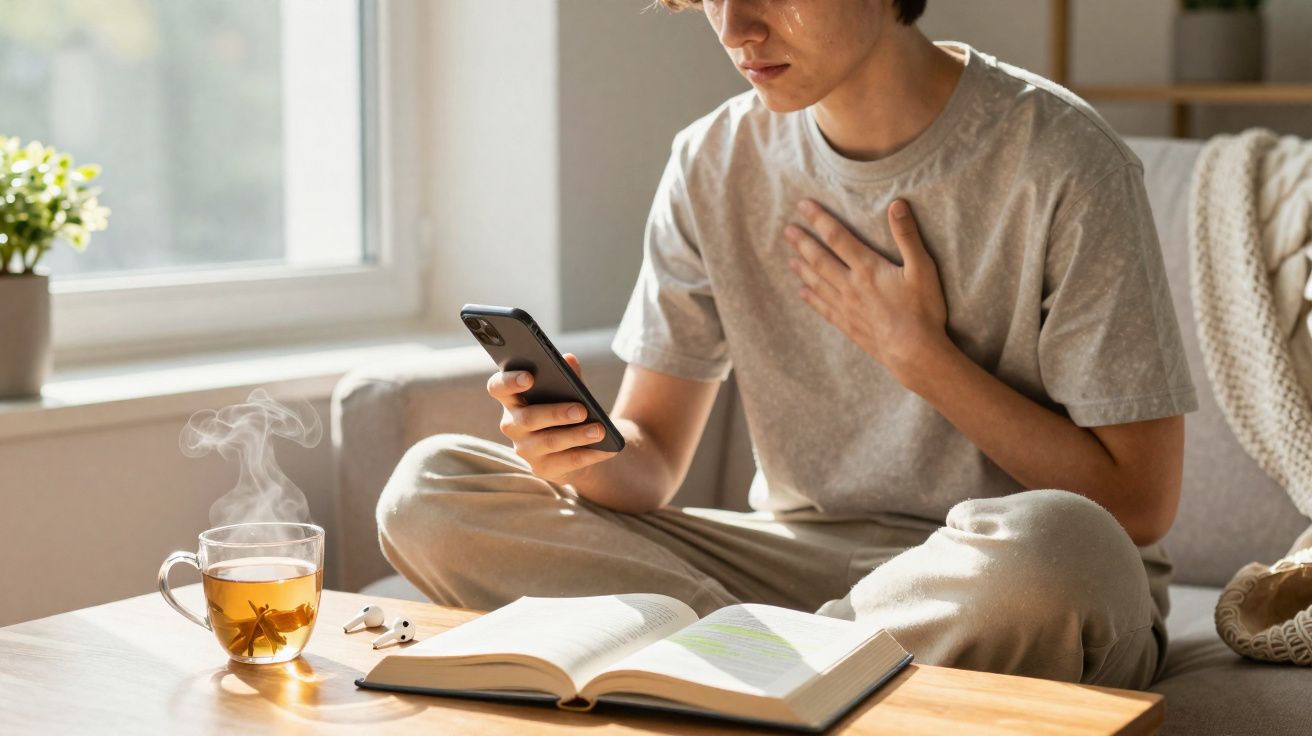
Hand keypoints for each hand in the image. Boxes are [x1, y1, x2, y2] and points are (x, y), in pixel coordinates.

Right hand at [487, 353, 617, 482]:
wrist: (576, 445)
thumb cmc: (566, 407)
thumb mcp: (569, 390)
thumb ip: (568, 375)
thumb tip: (569, 359)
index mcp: (512, 399)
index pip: (498, 388)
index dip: (509, 382)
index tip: (529, 377)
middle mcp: (512, 425)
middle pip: (528, 418)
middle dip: (556, 413)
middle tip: (581, 409)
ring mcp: (525, 449)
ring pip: (548, 442)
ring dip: (576, 435)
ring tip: (599, 430)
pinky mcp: (543, 469)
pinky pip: (566, 462)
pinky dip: (588, 454)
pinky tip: (606, 449)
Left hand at [784, 198, 950, 383]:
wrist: (914, 353)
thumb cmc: (923, 310)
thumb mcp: (922, 268)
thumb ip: (907, 235)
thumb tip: (897, 204)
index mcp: (867, 268)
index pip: (837, 236)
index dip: (819, 219)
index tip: (803, 205)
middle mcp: (851, 285)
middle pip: (819, 259)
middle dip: (803, 242)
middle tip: (788, 230)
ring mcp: (847, 307)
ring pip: (817, 282)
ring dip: (802, 268)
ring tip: (790, 259)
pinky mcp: (848, 325)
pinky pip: (823, 308)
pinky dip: (811, 298)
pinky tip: (802, 292)